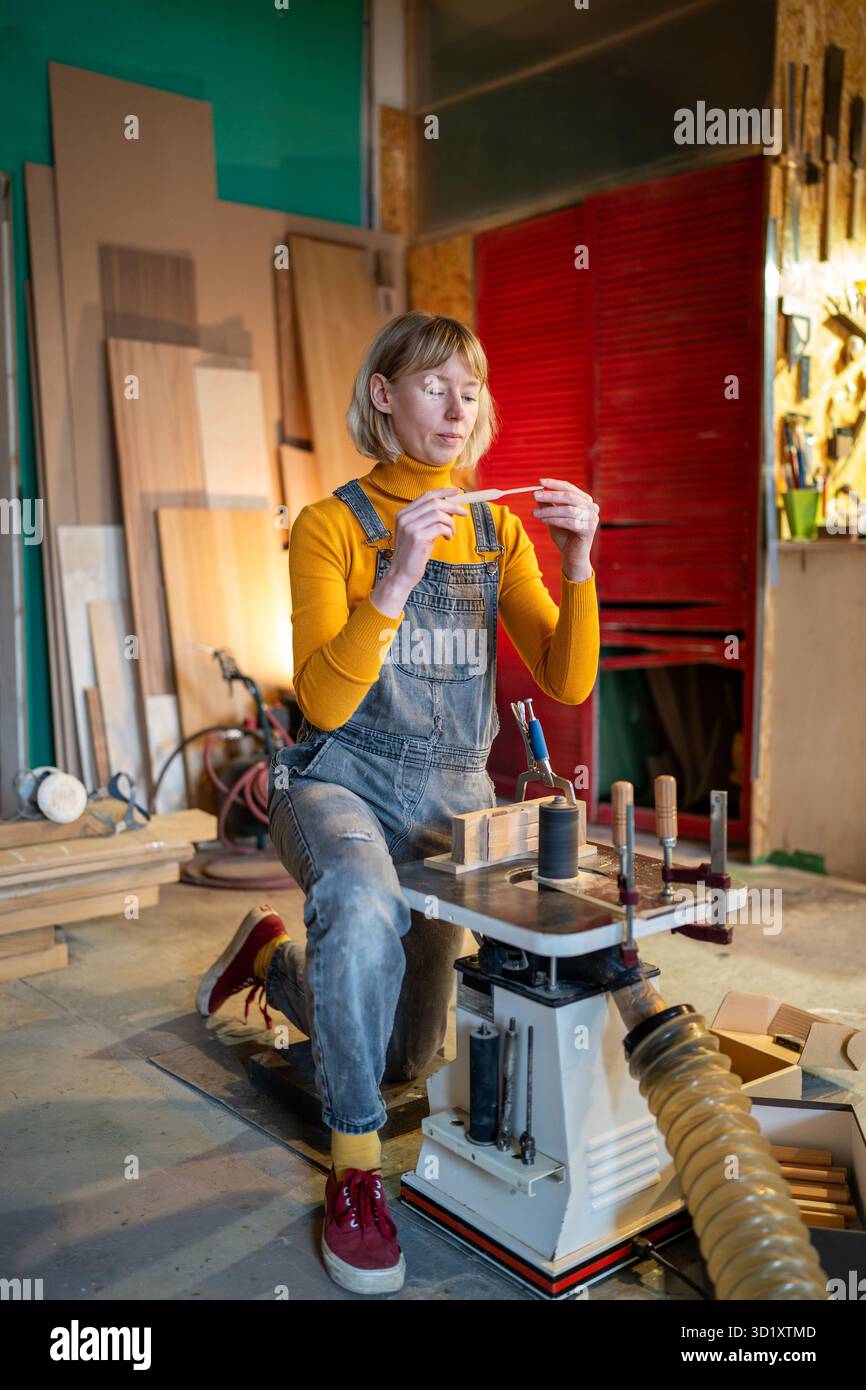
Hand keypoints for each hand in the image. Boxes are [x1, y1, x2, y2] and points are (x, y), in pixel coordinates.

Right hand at [371, 487, 468, 615]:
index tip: (457, 491)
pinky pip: (441, 527)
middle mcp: (405, 518)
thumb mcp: (421, 532)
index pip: (426, 496)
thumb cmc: (413, 553)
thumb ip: (432, 519)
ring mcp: (410, 527)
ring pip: (439, 514)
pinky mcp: (418, 538)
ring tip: (451, 532)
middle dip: (453, 506)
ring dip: (450, 522)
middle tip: (464, 513)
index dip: (443, 491)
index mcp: (403, 514)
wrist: (402, 574)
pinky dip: (449, 531)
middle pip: (434, 502)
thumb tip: (452, 506)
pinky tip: (447, 538)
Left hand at [532, 477, 598, 579]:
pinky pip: (569, 522)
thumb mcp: (553, 517)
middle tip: (534, 495)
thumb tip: (537, 492)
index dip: (554, 484)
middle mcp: (591, 507)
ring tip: (535, 513)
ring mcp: (592, 518)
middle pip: (569, 497)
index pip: (569, 488)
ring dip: (549, 510)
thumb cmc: (564, 535)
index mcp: (585, 500)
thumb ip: (548, 504)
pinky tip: (543, 521)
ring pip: (567, 510)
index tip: (539, 482)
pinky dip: (554, 520)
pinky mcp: (589, 529)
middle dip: (550, 495)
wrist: (572, 556)